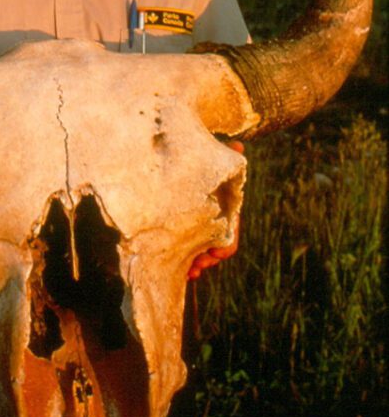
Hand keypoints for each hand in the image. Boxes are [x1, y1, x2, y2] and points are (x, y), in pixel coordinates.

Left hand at [187, 141, 243, 280]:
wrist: (183, 162)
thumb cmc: (202, 159)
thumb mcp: (212, 157)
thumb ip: (224, 155)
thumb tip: (237, 145)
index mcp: (225, 213)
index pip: (230, 238)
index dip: (222, 247)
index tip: (214, 252)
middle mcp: (214, 224)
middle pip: (214, 252)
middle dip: (206, 260)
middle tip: (195, 266)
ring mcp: (199, 229)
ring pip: (200, 255)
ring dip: (194, 265)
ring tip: (187, 271)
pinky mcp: (182, 230)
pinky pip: (185, 252)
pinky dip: (182, 261)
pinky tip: (178, 268)